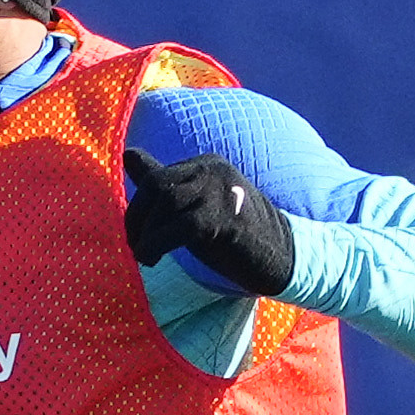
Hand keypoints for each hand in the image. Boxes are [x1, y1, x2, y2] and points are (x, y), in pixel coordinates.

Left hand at [122, 148, 294, 295]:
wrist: (285, 257)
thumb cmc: (236, 235)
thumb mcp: (196, 206)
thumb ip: (164, 183)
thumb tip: (128, 154)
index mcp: (205, 165)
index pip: (156, 177)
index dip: (137, 208)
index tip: (136, 236)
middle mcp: (213, 171)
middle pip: (156, 186)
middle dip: (136, 219)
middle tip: (137, 248)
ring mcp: (221, 192)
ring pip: (166, 202)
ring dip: (145, 234)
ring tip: (145, 257)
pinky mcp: (226, 219)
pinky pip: (181, 227)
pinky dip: (157, 244)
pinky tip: (153, 259)